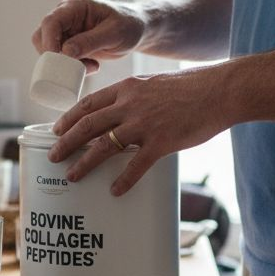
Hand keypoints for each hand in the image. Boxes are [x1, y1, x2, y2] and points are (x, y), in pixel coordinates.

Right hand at [31, 0, 146, 73]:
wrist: (138, 30)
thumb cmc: (130, 26)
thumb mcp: (114, 33)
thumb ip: (90, 41)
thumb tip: (65, 51)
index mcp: (76, 6)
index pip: (51, 22)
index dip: (49, 42)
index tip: (58, 61)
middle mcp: (67, 16)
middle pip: (43, 36)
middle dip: (54, 56)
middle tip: (77, 66)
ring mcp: (67, 30)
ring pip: (48, 49)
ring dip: (64, 63)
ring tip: (91, 66)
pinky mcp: (70, 43)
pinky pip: (60, 58)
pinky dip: (72, 67)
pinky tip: (92, 66)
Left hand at [48, 66, 230, 194]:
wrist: (220, 90)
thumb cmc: (193, 87)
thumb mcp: (156, 84)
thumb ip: (137, 98)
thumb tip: (125, 112)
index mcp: (128, 89)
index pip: (88, 103)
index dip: (69, 118)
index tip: (56, 130)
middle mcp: (130, 105)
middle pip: (87, 125)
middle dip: (66, 143)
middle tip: (53, 156)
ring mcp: (144, 124)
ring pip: (103, 146)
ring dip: (84, 163)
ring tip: (72, 176)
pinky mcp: (162, 142)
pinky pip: (136, 165)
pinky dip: (123, 180)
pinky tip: (114, 191)